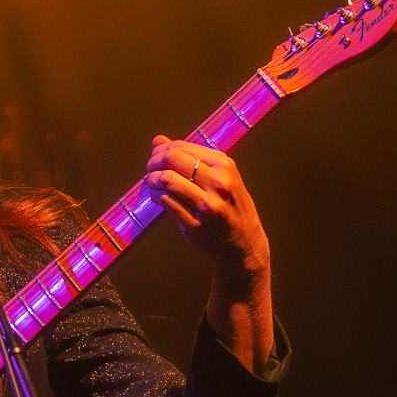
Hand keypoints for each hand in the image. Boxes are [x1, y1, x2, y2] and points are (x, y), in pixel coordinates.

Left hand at [144, 138, 274, 371]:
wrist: (246, 258)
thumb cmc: (226, 219)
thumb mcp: (216, 186)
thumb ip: (188, 161)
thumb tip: (157, 138)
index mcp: (229, 169)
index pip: (189, 145)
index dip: (167, 148)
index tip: (158, 156)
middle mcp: (222, 184)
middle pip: (175, 158)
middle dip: (155, 163)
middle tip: (150, 173)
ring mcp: (210, 206)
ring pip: (168, 180)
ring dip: (152, 181)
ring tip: (151, 187)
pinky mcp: (198, 227)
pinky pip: (167, 205)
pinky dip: (156, 201)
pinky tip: (157, 203)